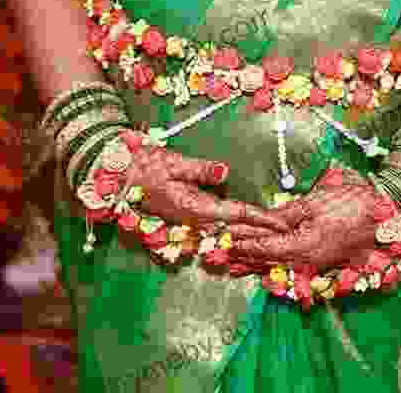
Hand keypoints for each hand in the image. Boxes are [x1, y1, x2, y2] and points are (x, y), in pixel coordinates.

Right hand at [125, 145, 289, 231]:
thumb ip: (200, 170)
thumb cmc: (142, 166)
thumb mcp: (171, 162)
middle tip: (286, 234)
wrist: (114, 178)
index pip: (235, 214)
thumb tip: (224, 172)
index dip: (259, 218)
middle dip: (261, 232)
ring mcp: (189, 221)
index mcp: (194, 207)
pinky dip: (232, 231)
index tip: (280, 223)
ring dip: (248, 235)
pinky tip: (243, 234)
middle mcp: (194, 219)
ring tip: (271, 238)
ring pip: (226, 232)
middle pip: (235, 228)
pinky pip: (214, 229)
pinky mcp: (185, 218)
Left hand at [226, 168, 397, 271]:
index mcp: (302, 247)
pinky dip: (274, 266)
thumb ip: (284, 216)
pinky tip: (264, 270)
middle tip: (218, 258)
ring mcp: (315, 264)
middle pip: (267, 262)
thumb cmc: (350, 204)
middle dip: (242, 259)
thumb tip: (260, 222)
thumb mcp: (313, 203)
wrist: (387, 215)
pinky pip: (292, 266)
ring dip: (254, 265)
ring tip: (232, 267)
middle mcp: (306, 261)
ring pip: (278, 266)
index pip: (264, 248)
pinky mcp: (322, 261)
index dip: (242, 245)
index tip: (223, 242)